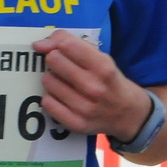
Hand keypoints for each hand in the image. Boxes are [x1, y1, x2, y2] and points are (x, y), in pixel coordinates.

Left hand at [31, 29, 152, 140]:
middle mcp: (95, 88)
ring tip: (66, 84)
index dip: (60, 44)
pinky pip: (47, 102)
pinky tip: (63, 98)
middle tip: (65, 68)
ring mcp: (85, 108)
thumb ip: (70, 43)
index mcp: (104, 67)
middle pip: (53, 61)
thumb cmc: (109, 80)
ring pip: (48, 81)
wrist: (128, 114)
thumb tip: (39, 45)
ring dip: (53, 79)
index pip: (66, 45)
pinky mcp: (76, 123)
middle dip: (55, 61)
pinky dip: (52, 98)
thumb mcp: (100, 57)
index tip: (63, 50)